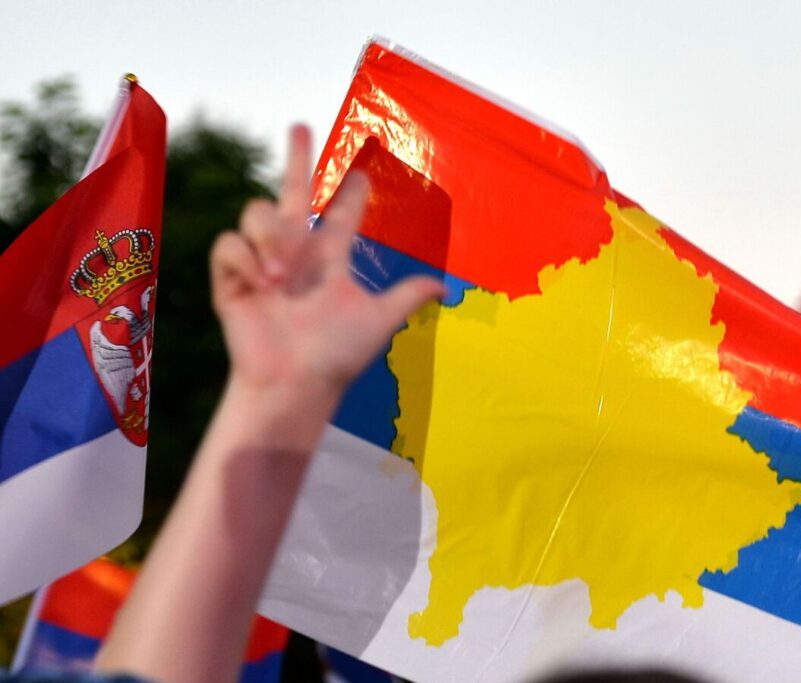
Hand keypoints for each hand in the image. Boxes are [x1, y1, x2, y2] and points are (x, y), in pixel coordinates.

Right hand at [210, 125, 444, 400]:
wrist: (296, 385)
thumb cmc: (336, 357)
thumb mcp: (378, 322)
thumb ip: (406, 297)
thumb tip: (444, 285)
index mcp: (330, 259)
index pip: (343, 214)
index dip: (351, 192)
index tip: (361, 169)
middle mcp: (297, 254)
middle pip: (294, 193)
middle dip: (297, 159)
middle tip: (300, 126)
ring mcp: (261, 264)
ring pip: (257, 212)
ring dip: (270, 235)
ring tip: (282, 275)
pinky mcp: (231, 280)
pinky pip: (228, 245)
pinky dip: (244, 258)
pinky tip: (261, 283)